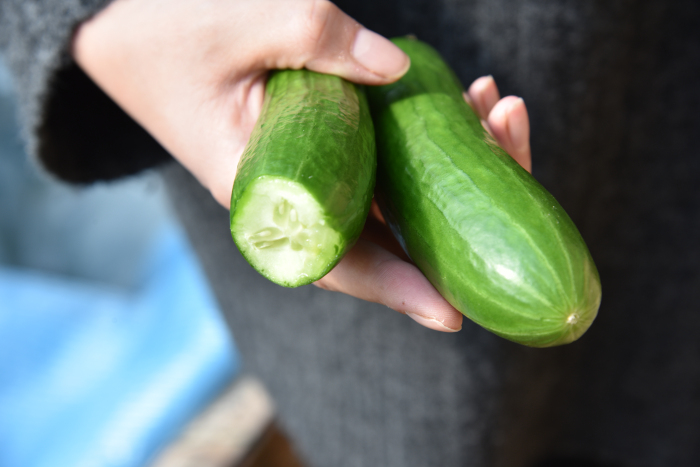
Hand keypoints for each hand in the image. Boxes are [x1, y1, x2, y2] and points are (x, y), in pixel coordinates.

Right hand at [73, 0, 531, 332]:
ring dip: (456, 160)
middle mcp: (293, 194)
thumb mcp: (237, 26)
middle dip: (456, 210)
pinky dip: (429, 130)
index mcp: (259, 195)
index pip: (334, 261)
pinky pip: (386, 150)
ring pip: (395, 189)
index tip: (450, 311)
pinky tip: (464, 95)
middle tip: (509, 151)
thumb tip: (398, 69)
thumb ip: (315, 38)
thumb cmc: (163, 34)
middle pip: (383, 230)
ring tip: (498, 111)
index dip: (394, 287)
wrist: (127, 27)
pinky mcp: (324, 138)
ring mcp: (312, 168)